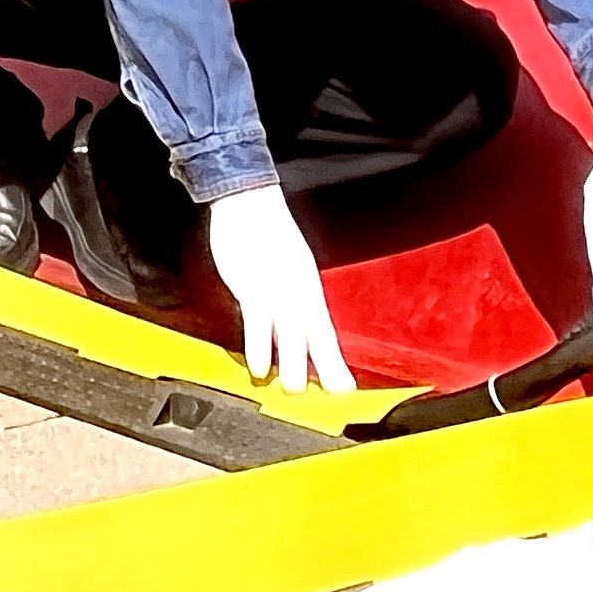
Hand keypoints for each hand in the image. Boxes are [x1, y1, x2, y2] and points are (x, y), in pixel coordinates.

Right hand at [205, 182, 349, 391]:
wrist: (248, 198)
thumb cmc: (267, 233)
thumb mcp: (289, 267)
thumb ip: (291, 299)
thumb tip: (293, 331)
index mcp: (308, 287)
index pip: (325, 330)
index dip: (333, 360)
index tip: (344, 387)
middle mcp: (298, 289)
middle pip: (314, 334)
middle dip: (323, 367)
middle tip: (332, 394)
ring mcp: (276, 287)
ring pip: (290, 331)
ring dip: (293, 363)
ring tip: (294, 389)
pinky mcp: (251, 283)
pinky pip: (258, 319)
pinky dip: (259, 345)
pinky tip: (260, 366)